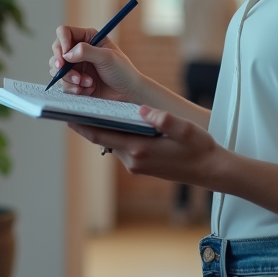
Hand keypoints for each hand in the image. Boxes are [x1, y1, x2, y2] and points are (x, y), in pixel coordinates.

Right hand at [49, 25, 146, 103]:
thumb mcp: (107, 57)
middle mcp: (79, 50)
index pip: (64, 33)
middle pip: (57, 51)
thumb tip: (67, 54)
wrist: (127, 93)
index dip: (62, 43)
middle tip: (69, 72)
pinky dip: (72, 88)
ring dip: (69, 78)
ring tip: (87, 83)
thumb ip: (86, 51)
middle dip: (62, 64)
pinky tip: (86, 90)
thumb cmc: (122, 71)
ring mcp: (76, 66)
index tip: (65, 56)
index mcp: (88, 38)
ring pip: (57, 69)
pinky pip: (63, 84)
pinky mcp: (74, 82)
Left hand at [69, 106, 224, 185]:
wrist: (211, 170)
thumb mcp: (185, 130)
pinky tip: (114, 121)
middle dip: (87, 123)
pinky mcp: (141, 165)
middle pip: (102, 138)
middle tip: (70, 106)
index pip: (102, 135)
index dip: (82, 124)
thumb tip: (142, 109)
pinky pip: (121, 146)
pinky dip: (114, 134)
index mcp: (140, 149)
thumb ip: (163, 119)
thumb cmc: (199, 148)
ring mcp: (136, 164)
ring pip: (112, 142)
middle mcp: (133, 160)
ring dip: (101, 128)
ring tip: (88, 109)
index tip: (66, 114)